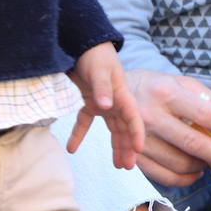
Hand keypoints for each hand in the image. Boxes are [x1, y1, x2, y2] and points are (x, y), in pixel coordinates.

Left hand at [67, 43, 143, 168]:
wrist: (83, 43)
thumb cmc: (94, 54)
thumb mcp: (99, 69)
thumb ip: (102, 88)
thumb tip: (106, 107)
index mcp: (122, 94)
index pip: (133, 117)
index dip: (137, 134)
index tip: (138, 150)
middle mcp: (116, 101)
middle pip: (125, 128)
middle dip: (128, 147)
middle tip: (128, 166)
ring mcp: (104, 103)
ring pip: (112, 129)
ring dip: (115, 146)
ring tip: (117, 165)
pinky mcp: (89, 102)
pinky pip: (85, 122)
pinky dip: (79, 135)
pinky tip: (72, 148)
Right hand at [120, 69, 210, 186]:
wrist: (111, 95)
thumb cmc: (156, 87)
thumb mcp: (184, 85)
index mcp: (167, 93)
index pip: (204, 113)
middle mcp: (151, 116)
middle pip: (193, 143)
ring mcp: (139, 139)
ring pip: (180, 163)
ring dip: (203, 166)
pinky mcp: (132, 156)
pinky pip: (164, 176)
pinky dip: (185, 178)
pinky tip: (197, 171)